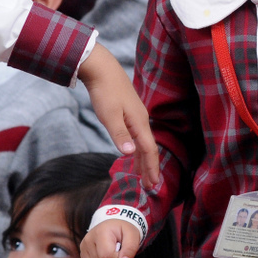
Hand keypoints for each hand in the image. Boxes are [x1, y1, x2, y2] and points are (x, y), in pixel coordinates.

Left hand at [77, 43, 160, 187]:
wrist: (103, 70)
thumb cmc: (105, 92)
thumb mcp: (109, 115)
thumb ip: (119, 134)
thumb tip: (129, 153)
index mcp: (139, 123)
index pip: (149, 150)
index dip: (152, 168)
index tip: (154, 184)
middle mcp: (141, 122)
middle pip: (149, 149)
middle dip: (150, 168)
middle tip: (150, 186)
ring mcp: (137, 118)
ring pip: (143, 143)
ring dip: (143, 161)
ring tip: (143, 176)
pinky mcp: (130, 114)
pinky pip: (137, 137)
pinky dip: (137, 149)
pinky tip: (132, 154)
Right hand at [81, 220, 140, 257]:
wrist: (114, 226)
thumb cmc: (124, 230)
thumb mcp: (133, 235)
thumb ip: (130, 248)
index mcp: (101, 232)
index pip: (107, 256)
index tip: (123, 252)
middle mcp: (88, 240)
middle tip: (119, 254)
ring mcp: (83, 248)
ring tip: (113, 256)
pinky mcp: (82, 255)